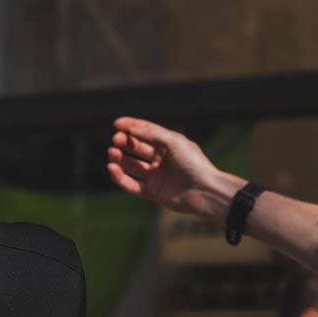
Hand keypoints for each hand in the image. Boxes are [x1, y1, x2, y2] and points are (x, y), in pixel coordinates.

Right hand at [107, 118, 231, 219]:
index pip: (146, 131)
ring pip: (131, 165)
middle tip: (115, 140)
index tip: (116, 124)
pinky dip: (120, 177)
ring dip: (119, 158)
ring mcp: (156, 176)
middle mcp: (161, 159)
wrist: (205, 191)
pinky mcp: (153, 192)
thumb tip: (131, 129)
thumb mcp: (174, 141)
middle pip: (136, 148)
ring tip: (112, 153)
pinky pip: (131, 184)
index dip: (131, 126)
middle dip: (124, 142)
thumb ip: (151, 134)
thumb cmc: (194, 163)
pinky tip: (112, 168)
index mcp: (169, 144)